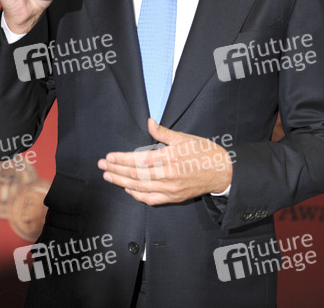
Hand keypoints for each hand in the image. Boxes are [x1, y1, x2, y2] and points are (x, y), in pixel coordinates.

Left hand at [97, 118, 232, 204]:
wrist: (222, 172)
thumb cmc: (204, 152)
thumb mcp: (185, 138)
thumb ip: (164, 133)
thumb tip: (149, 122)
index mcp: (171, 158)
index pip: (140, 160)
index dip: (122, 159)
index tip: (109, 156)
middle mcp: (169, 175)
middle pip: (137, 174)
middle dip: (117, 170)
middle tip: (102, 166)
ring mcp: (171, 189)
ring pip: (141, 188)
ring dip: (122, 182)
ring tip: (109, 176)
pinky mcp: (174, 198)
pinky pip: (151, 199)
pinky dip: (137, 195)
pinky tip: (128, 189)